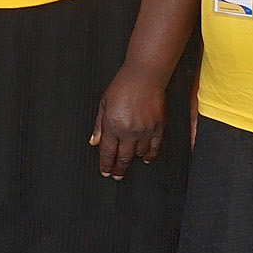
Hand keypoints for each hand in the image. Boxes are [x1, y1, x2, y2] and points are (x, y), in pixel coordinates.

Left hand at [89, 60, 168, 179]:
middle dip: (118, 169)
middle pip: (123, 158)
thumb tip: (94, 142)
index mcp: (113, 126)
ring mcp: (145, 131)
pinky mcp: (158, 128)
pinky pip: (155, 148)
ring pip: (139, 154)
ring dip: (133, 160)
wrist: (145, 77)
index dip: (106, 165)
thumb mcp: (104, 104)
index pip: (108, 153)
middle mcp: (128, 132)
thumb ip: (99, 125)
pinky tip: (147, 158)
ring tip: (129, 162)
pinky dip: (151, 155)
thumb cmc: (122, 87)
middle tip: (116, 175)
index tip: (105, 172)